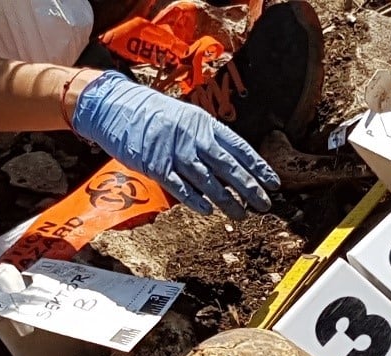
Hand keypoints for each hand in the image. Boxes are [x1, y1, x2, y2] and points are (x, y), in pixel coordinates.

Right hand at [71, 71, 279, 218]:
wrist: (117, 106)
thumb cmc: (153, 114)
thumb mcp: (186, 118)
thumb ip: (206, 138)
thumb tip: (229, 163)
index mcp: (205, 124)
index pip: (239, 148)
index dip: (258, 167)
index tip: (273, 183)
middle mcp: (194, 138)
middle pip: (229, 168)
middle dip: (250, 189)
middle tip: (264, 205)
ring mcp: (176, 153)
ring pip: (209, 182)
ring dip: (227, 201)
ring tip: (242, 215)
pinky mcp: (157, 166)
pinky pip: (180, 187)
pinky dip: (195, 200)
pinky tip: (208, 211)